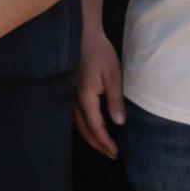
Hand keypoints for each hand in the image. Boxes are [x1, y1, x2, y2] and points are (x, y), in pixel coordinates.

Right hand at [73, 23, 126, 158]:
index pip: (95, 127)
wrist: (83, 36)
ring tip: (102, 145)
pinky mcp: (70, 91)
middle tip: (111, 155)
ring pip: (78, 124)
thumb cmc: (100, 53)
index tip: (115, 153)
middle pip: (84, 130)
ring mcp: (70, 96)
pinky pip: (75, 116)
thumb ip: (115, 99)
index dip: (105, 142)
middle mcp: (74, 100)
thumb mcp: (113, 75)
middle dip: (97, 144)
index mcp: (86, 97)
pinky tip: (91, 127)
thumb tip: (119, 122)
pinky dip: (84, 127)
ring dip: (90, 137)